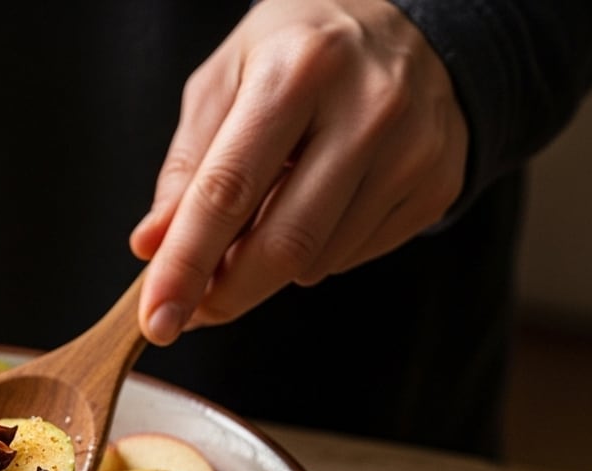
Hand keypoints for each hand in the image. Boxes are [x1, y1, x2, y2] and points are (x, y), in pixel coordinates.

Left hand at [130, 0, 466, 344]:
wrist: (414, 23)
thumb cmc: (299, 53)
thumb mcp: (227, 79)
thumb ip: (188, 165)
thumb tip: (153, 247)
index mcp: (299, 70)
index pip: (228, 189)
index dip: (186, 264)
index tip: (157, 319)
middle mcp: (367, 108)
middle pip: (283, 241)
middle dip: (226, 293)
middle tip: (192, 311)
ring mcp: (413, 149)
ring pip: (318, 259)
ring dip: (269, 269)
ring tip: (258, 224)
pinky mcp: (438, 183)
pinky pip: (355, 256)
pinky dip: (316, 254)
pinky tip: (315, 209)